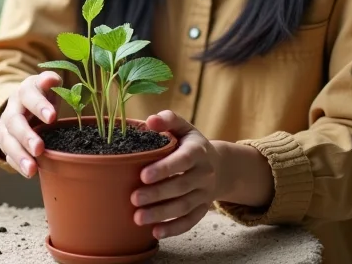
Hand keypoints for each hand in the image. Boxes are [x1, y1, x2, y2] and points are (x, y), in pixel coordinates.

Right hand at [0, 71, 60, 177]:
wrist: (25, 103)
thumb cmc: (43, 95)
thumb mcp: (48, 85)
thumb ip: (50, 81)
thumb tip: (51, 79)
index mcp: (25, 90)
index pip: (29, 95)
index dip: (39, 106)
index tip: (52, 117)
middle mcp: (12, 108)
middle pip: (14, 121)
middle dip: (26, 136)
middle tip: (39, 148)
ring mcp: (5, 126)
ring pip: (7, 141)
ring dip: (19, 155)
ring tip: (32, 169)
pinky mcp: (5, 141)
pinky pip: (8, 154)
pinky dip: (17, 164)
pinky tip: (29, 172)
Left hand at [131, 110, 220, 239]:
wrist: (218, 165)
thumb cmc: (190, 143)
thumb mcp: (183, 127)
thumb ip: (168, 120)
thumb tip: (149, 121)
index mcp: (198, 150)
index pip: (183, 160)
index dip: (164, 168)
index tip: (143, 175)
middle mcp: (204, 173)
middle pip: (181, 186)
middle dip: (157, 194)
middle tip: (134, 198)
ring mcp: (205, 193)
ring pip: (184, 206)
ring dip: (161, 214)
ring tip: (138, 218)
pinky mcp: (203, 209)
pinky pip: (190, 221)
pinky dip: (174, 229)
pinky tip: (156, 232)